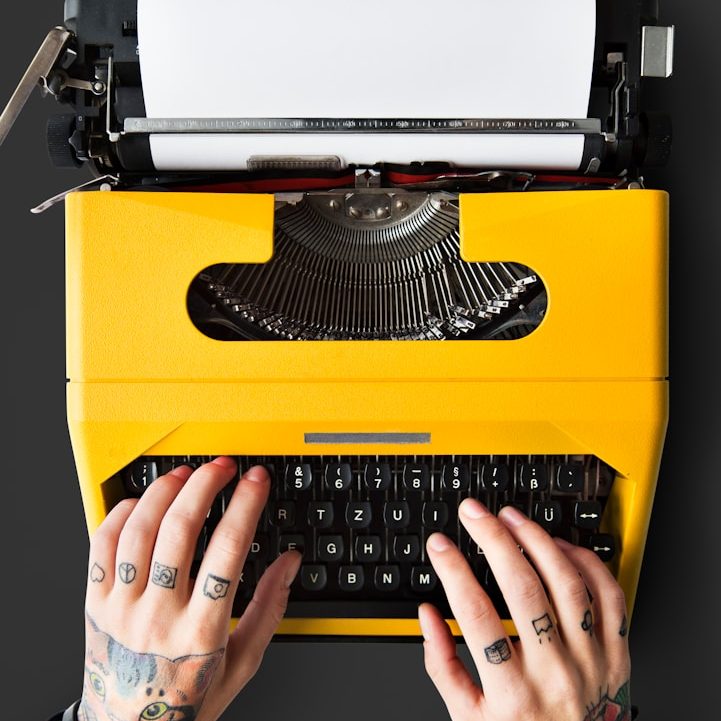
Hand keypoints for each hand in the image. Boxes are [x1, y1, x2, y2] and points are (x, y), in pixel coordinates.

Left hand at [80, 458, 300, 720]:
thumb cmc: (186, 700)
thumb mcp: (241, 663)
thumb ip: (268, 609)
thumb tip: (289, 563)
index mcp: (200, 630)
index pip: (228, 552)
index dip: (245, 505)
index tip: (256, 480)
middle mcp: (158, 615)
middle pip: (180, 531)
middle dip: (206, 485)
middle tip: (223, 466)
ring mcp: (121, 608)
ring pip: (139, 531)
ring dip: (165, 491)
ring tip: (185, 473)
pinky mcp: (94, 604)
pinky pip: (101, 545)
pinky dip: (122, 513)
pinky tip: (143, 501)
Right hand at [419, 499, 630, 720]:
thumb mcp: (470, 719)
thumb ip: (443, 666)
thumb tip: (428, 616)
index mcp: (512, 693)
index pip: (475, 614)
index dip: (453, 570)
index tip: (439, 545)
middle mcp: (554, 674)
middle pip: (523, 588)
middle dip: (493, 538)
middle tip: (473, 513)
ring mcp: (590, 662)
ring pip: (566, 583)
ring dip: (536, 540)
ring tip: (512, 518)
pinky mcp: (616, 655)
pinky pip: (608, 596)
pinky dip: (585, 563)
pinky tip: (559, 546)